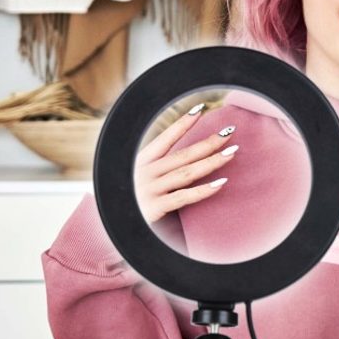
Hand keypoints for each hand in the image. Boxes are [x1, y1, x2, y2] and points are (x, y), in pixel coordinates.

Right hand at [134, 104, 238, 223]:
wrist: (107, 229)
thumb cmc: (127, 203)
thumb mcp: (135, 181)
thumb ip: (155, 171)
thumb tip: (181, 159)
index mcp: (140, 163)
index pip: (165, 139)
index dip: (182, 123)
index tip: (200, 109)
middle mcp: (145, 173)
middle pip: (183, 155)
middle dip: (208, 142)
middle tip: (230, 131)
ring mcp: (149, 189)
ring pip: (187, 173)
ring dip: (212, 161)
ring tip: (232, 152)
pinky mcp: (154, 208)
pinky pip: (183, 197)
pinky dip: (203, 190)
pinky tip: (221, 182)